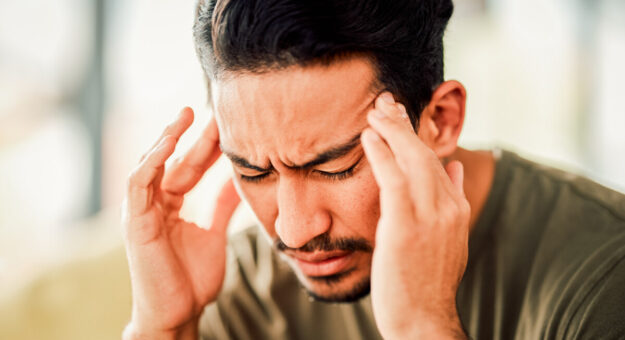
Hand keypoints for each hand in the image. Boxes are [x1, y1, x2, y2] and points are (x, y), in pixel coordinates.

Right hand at [122, 107, 239, 338]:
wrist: (179, 313)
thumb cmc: (192, 279)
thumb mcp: (214, 232)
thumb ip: (221, 205)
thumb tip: (241, 180)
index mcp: (171, 205)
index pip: (190, 167)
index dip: (207, 146)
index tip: (228, 124)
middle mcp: (154, 204)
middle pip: (174, 161)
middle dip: (192, 135)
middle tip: (213, 110)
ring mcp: (141, 211)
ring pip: (151, 164)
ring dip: (167, 137)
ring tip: (186, 115)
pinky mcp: (134, 222)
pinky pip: (137, 183)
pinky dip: (151, 160)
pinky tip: (168, 142)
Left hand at [362, 94, 469, 338]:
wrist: (424, 319)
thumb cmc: (427, 281)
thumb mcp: (447, 238)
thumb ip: (452, 200)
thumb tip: (456, 168)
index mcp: (457, 209)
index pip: (437, 161)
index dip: (418, 136)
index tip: (402, 116)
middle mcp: (448, 208)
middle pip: (426, 153)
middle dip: (405, 124)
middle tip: (386, 100)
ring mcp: (430, 217)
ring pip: (413, 159)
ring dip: (392, 130)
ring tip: (375, 109)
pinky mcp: (406, 227)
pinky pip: (393, 180)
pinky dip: (382, 154)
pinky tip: (368, 137)